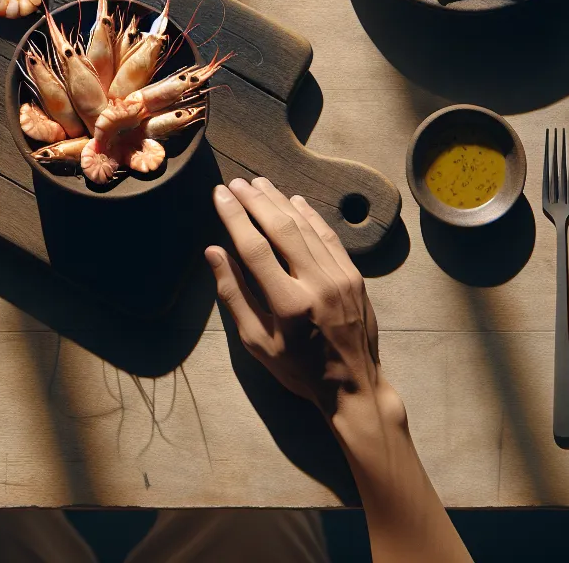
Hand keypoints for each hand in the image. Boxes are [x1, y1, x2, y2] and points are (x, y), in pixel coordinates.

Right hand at [206, 177, 385, 418]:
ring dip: (280, 202)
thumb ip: (234, 295)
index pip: (254, 248)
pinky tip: (294, 201)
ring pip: (306, 228)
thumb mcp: (257, 342)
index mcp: (288, 304)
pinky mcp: (354, 276)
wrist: (353, 386)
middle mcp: (317, 284)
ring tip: (259, 184)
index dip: (235, 217)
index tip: (220, 195)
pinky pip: (329, 237)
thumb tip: (213, 252)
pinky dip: (310, 216)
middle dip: (256, 201)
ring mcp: (340, 278)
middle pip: (282, 229)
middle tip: (236, 182)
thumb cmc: (297, 368)